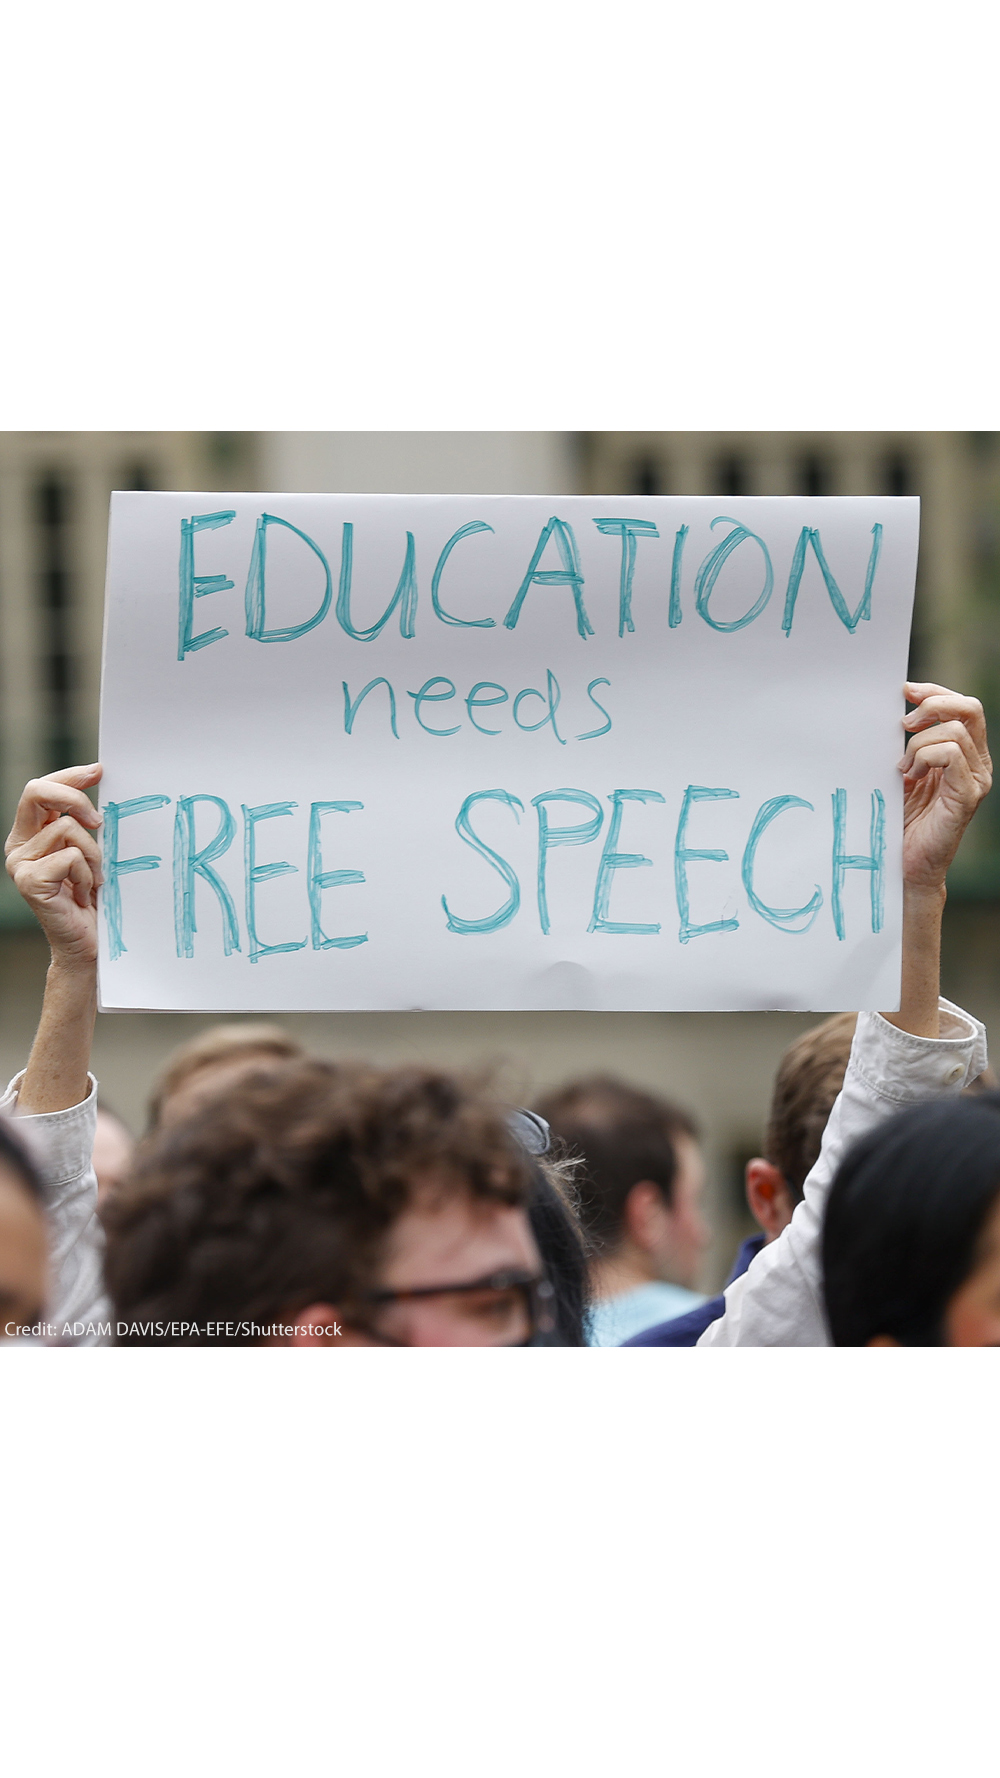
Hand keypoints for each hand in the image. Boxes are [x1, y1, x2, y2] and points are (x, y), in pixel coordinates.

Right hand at [5, 765, 103, 968]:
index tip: (99, 770)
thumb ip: (85, 822)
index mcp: (31, 834)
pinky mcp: (29, 882)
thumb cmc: (93, 898)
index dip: (69, 776)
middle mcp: (19, 846)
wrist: (86, 944)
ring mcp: (20, 864)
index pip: (42, 789)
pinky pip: (70, 857)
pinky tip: (83, 895)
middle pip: (37, 792)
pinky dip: (87, 875)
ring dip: (93, 855)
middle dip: (74, 797)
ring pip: (67, 829)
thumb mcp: (90, 851)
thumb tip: (101, 778)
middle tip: (99, 820)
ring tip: (93, 881)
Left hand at [898, 684, 991, 891]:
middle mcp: (976, 763)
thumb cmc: (902, 821)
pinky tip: (911, 776)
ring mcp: (976, 779)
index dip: (935, 691)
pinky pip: (951, 755)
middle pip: (969, 709)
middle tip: (904, 723)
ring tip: (904, 768)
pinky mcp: (967, 795)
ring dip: (919, 742)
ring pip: (955, 731)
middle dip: (933, 704)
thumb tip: (895, 713)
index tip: (905, 690)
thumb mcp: (903, 772)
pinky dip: (924, 757)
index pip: (962, 706)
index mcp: (964, 753)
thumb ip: (908, 744)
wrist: (906, 864)